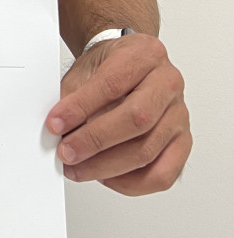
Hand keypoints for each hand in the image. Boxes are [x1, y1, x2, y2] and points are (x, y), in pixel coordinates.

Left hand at [45, 33, 191, 195]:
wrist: (129, 65)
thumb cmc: (109, 67)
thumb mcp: (86, 69)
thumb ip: (73, 97)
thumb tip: (58, 130)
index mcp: (145, 55)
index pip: (112, 85)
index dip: (81, 108)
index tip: (56, 124)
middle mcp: (168, 83)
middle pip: (136, 120)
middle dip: (94, 141)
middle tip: (66, 153)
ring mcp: (179, 115)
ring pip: (147, 150)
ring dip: (106, 167)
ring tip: (77, 169)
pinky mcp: (182, 142)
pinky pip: (163, 174)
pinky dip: (131, 183)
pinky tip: (106, 177)